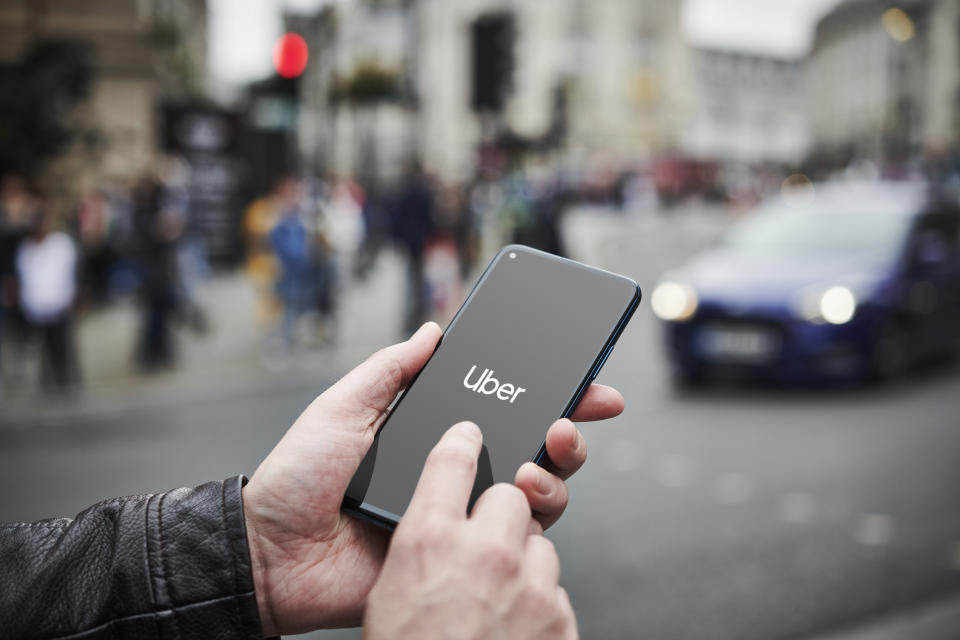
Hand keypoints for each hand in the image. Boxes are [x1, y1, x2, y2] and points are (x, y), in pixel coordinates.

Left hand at [243, 322, 622, 634]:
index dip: (546, 393)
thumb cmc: (299, 478)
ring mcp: (460, 515)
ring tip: (539, 458)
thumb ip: (390, 370)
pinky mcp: (458, 556)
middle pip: (532, 449)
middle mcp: (456, 473)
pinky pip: (514, 541)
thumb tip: (434, 330)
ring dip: (556, 471)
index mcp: (432, 436)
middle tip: (577, 416)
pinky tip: (522, 501)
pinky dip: (532, 520)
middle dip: (569, 429)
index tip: (584, 378)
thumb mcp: (343, 409)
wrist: (272, 553)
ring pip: (536, 494)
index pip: (501, 409)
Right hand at [364, 422, 578, 639]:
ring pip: (541, 541)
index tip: (471, 433)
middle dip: (504, 509)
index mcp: (427, 541)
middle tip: (487, 540)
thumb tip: (443, 522)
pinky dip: (538, 602)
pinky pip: (555, 589)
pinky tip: (511, 626)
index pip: (452, 459)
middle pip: (512, 493)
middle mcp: (482, 552)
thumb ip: (419, 546)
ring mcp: (528, 585)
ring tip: (495, 597)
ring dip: (524, 560)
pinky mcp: (559, 619)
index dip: (464, 439)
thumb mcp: (390, 594)